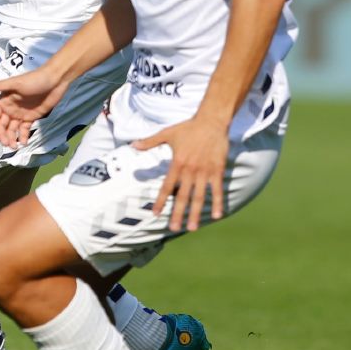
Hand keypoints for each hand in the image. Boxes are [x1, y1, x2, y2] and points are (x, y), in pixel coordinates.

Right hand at [0, 67, 70, 148]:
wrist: (56, 80)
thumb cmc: (35, 79)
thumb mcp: (16, 82)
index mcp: (5, 99)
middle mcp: (11, 107)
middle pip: (2, 124)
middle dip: (2, 135)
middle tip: (6, 143)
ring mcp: (21, 113)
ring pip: (12, 129)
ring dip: (11, 138)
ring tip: (14, 146)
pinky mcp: (32, 117)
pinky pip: (24, 129)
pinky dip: (23, 136)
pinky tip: (24, 143)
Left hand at [133, 115, 229, 233]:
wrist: (211, 121)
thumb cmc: (188, 128)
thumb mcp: (167, 133)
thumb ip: (150, 142)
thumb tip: (132, 145)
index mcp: (177, 164)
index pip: (166, 187)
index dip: (161, 201)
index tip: (155, 214)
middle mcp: (190, 170)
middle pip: (183, 196)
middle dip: (178, 213)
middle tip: (174, 228)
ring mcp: (204, 172)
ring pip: (199, 197)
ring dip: (195, 213)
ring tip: (192, 228)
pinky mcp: (217, 171)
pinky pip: (217, 190)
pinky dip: (217, 203)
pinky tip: (217, 216)